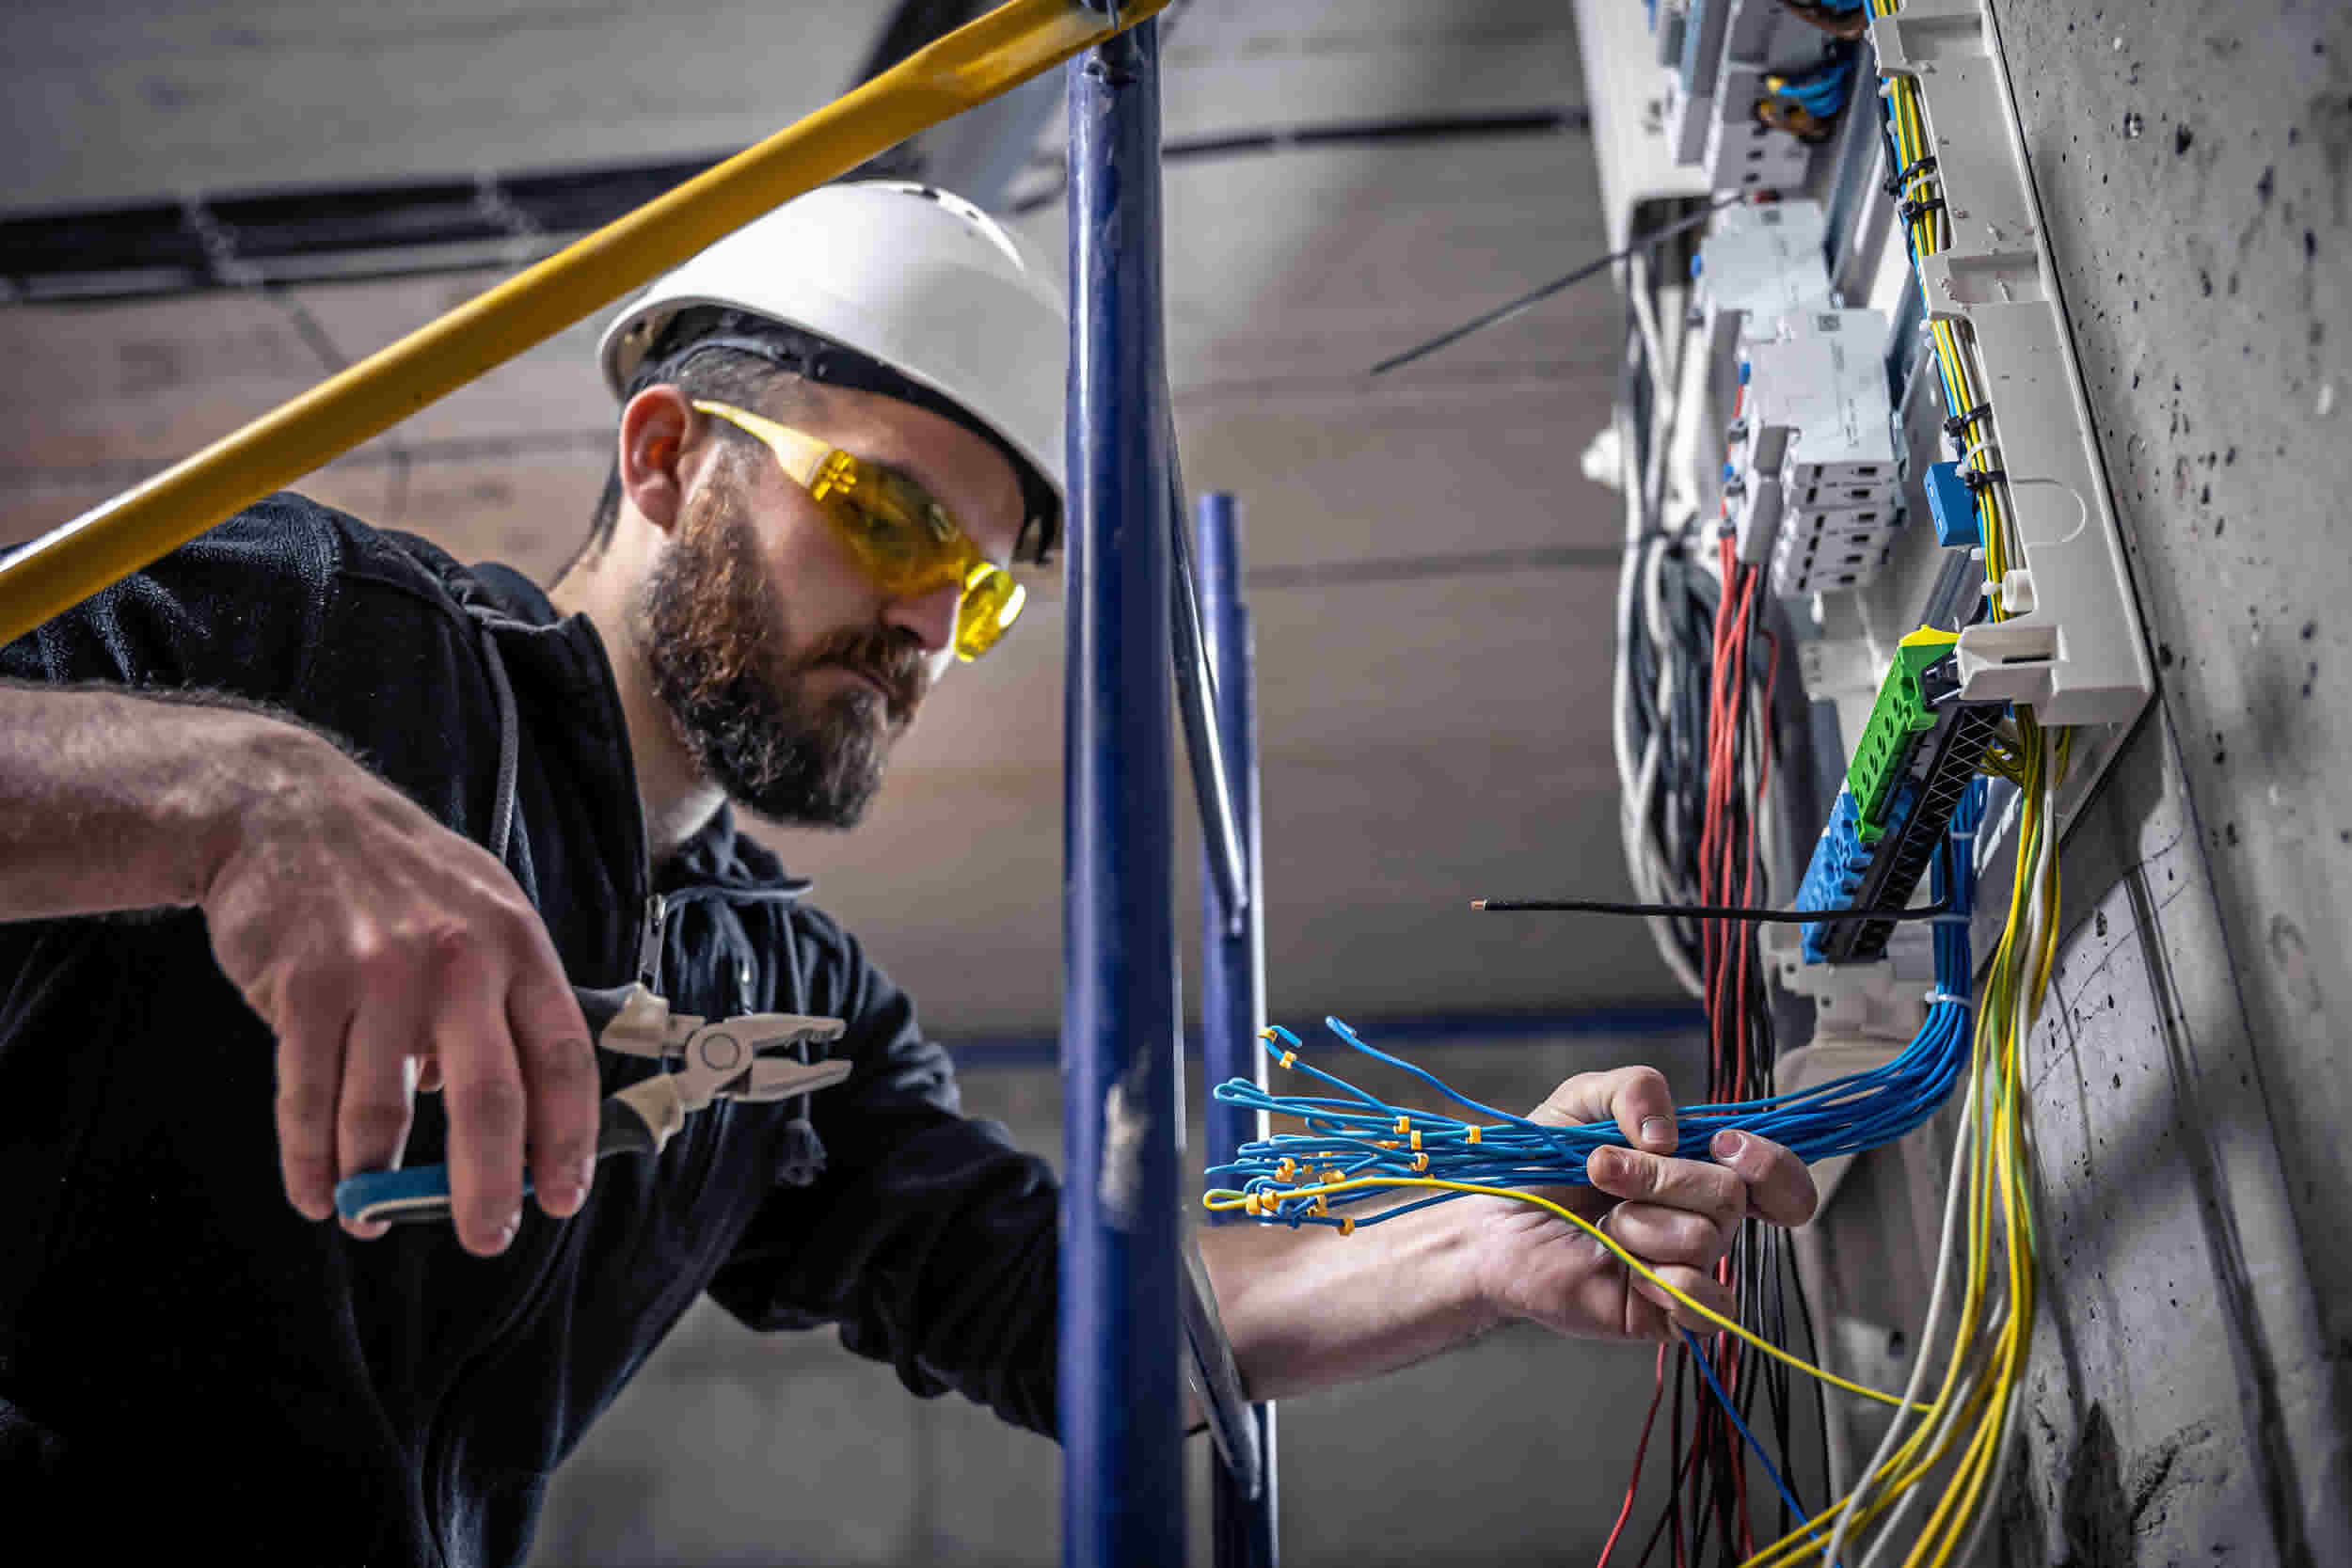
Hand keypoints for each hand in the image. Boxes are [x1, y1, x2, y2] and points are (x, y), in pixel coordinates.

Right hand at [200, 722, 598, 1254]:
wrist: (287, 808)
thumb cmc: (399, 875)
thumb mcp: (482, 911)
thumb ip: (504, 1002)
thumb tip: (511, 1111)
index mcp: (518, 946)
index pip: (564, 1057)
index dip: (570, 1137)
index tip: (563, 1197)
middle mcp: (459, 962)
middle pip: (489, 1099)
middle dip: (488, 1186)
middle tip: (487, 1238)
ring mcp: (380, 973)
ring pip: (385, 1113)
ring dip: (379, 1183)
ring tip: (374, 1219)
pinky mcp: (305, 986)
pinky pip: (310, 1097)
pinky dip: (311, 1159)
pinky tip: (318, 1193)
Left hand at [1469, 1066, 1817, 1341]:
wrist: (1492, 1225)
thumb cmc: (1539, 1166)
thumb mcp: (1582, 1101)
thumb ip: (1634, 1088)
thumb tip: (1669, 1135)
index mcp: (1697, 1166)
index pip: (1777, 1176)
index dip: (1770, 1162)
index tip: (1723, 1145)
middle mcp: (1703, 1217)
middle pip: (1731, 1195)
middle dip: (1659, 1177)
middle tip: (1601, 1172)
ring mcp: (1688, 1266)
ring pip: (1706, 1240)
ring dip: (1640, 1223)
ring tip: (1604, 1226)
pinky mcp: (1669, 1313)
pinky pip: (1709, 1306)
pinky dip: (1670, 1282)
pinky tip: (1629, 1270)